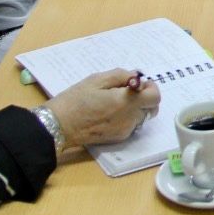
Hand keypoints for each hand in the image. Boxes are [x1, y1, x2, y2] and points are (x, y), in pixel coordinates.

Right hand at [44, 69, 161, 147]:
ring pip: (141, 116)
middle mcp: (130, 118)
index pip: (155, 96)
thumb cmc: (75, 100)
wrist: (58, 126)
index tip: (138, 83)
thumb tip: (136, 76)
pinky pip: (131, 125)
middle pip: (151, 108)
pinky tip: (109, 112)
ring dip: (136, 108)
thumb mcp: (96, 80)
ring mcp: (125, 130)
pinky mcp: (118, 138)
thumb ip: (121, 76)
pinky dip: (127, 117)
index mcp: (126, 102)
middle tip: (127, 91)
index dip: (150, 87)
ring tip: (115, 102)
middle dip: (144, 98)